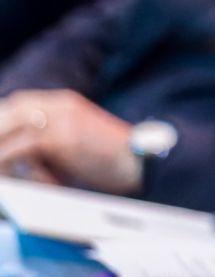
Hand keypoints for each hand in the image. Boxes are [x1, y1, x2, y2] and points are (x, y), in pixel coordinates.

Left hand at [0, 90, 141, 193]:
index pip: (20, 103)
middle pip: (11, 110)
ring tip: (2, 169)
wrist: (139, 162)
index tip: (0, 137)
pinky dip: (6, 161)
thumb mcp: (79, 139)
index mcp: (66, 103)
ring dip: (1, 149)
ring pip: (10, 127)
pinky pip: (20, 148)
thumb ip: (52, 139)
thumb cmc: (111, 158)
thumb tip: (23, 158)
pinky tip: (7, 174)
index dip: (4, 119)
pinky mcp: (62, 138)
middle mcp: (61, 105)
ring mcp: (62, 119)